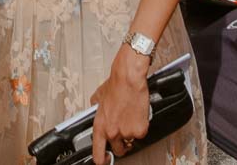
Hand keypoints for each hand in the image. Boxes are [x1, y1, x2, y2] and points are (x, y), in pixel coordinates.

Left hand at [90, 47, 151, 163]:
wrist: (129, 79)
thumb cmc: (116, 85)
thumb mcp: (98, 97)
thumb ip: (96, 109)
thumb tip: (95, 109)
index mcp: (100, 126)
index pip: (97, 153)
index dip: (102, 159)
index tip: (104, 160)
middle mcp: (112, 132)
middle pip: (118, 150)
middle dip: (121, 143)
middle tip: (123, 132)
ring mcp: (126, 133)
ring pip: (130, 141)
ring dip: (131, 134)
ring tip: (130, 118)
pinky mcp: (140, 130)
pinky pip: (141, 134)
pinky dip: (141, 127)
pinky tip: (137, 115)